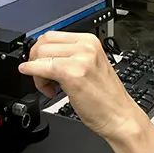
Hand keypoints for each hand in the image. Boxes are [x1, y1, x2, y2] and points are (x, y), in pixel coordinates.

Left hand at [19, 31, 146, 141]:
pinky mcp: (73, 74)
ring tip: (49, 87)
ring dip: (37, 72)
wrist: (120, 117)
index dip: (39, 51)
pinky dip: (33, 74)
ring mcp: (80, 59)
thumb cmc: (106, 97)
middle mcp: (86, 46)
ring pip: (40, 54)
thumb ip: (70, 56)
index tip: (38, 63)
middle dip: (35, 60)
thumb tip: (43, 54)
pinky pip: (41, 67)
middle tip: (41, 77)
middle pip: (44, 42)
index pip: (51, 35)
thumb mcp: (90, 66)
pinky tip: (40, 85)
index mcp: (90, 41)